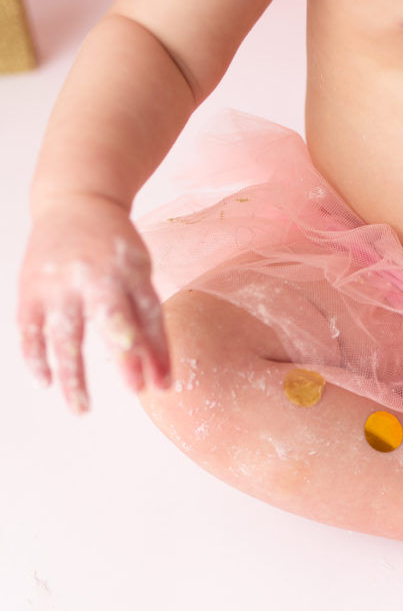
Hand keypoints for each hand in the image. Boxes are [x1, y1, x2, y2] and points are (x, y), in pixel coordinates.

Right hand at [18, 194, 170, 411]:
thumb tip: (160, 377)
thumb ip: (147, 323)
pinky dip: (35, 357)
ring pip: (64, 335)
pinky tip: (45, 383)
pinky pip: (30, 329)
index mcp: (128, 271)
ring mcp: (58, 283)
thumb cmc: (115, 249)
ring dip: (73, 375)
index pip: (149, 316)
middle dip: (125, 356)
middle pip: (110, 320)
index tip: (164, 385)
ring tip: (82, 409)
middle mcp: (93, 276)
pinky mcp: (30, 289)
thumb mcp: (140, 275)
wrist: (74, 201)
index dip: (158, 351)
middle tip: (135, 390)